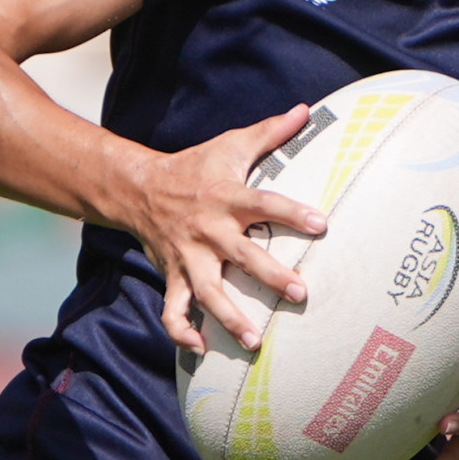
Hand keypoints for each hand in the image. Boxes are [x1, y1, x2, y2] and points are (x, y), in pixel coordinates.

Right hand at [117, 107, 325, 353]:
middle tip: (299, 293)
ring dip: (229, 318)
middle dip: (269, 276)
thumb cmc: (194, 167)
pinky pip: (173, 309)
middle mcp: (208, 230)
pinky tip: (201, 349)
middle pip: (241, 256)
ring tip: (254, 341)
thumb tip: (306, 110)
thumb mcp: (230, 145)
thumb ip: (270, 133)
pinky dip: (181, 331)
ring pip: (207, 292)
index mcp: (226, 198)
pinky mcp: (172, 275)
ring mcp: (188, 257)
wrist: (137, 188)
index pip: (264, 203)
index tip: (322, 224)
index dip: (292, 213)